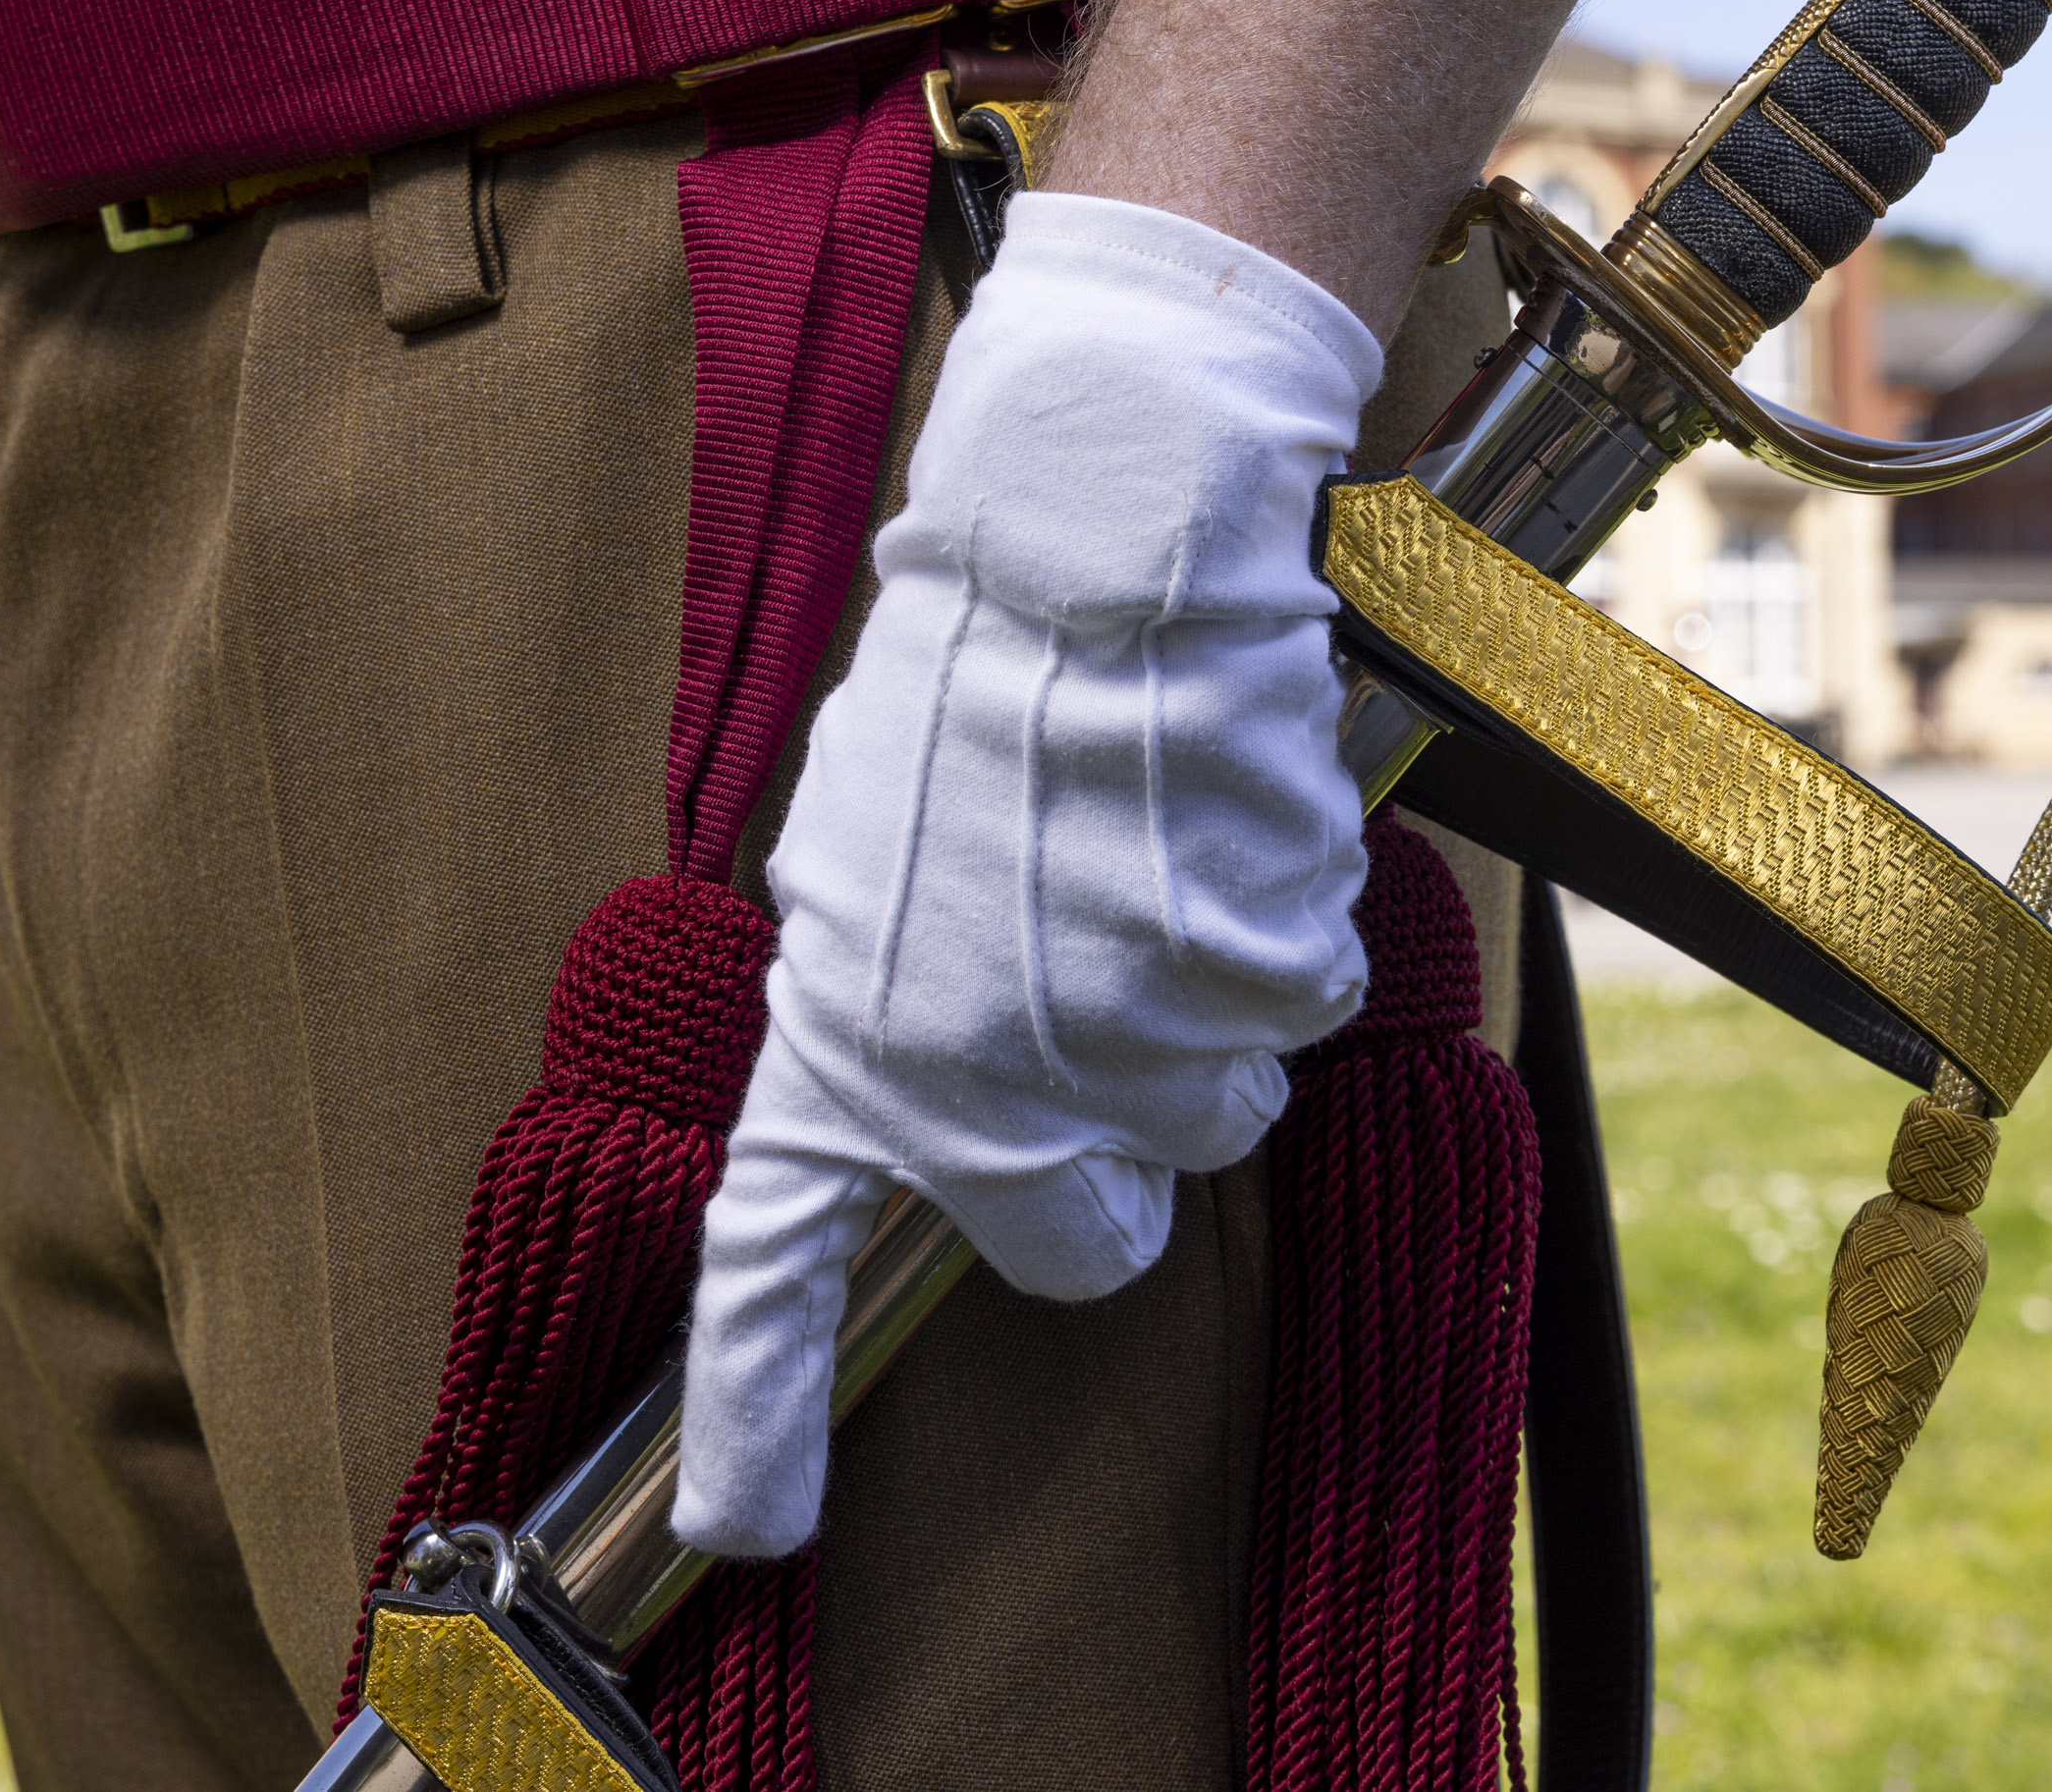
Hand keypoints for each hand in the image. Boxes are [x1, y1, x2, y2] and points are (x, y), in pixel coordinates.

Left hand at [674, 192, 1381, 1557]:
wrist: (1093, 524)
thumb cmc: (985, 672)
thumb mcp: (874, 848)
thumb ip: (893, 1013)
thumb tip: (933, 1122)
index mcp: (847, 1020)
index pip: (770, 1251)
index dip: (757, 1403)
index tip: (749, 1527)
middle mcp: (968, 1056)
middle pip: (1092, 1231)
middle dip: (1126, 1139)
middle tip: (1118, 984)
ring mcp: (1111, 1019)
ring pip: (1220, 1106)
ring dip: (1215, 1000)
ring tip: (1165, 850)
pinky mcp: (1240, 958)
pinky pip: (1301, 998)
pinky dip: (1288, 921)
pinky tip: (1229, 817)